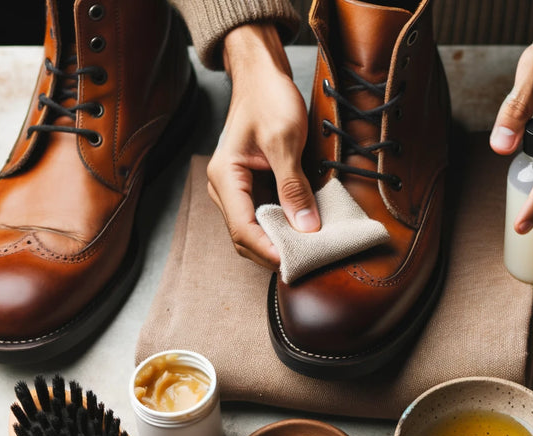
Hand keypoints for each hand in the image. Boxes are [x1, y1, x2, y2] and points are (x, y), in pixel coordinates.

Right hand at [207, 23, 318, 269]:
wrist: (262, 75)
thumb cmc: (269, 99)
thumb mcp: (285, 141)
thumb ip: (293, 186)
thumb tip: (306, 227)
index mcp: (225, 176)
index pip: (243, 229)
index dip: (268, 250)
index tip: (294, 263)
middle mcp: (224, 187)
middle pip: (245, 236)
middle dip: (274, 253)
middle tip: (306, 264)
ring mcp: (237, 188)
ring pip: (255, 230)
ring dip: (279, 243)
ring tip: (308, 252)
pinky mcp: (251, 186)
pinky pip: (264, 216)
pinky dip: (282, 228)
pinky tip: (304, 232)